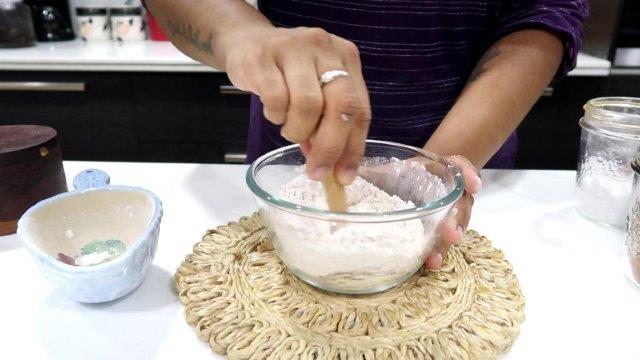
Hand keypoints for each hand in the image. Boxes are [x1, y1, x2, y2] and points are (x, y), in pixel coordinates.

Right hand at [222, 26, 370, 184]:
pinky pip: (276, 99)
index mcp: (346, 57)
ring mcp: (294, 48)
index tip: (344, 176)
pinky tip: (273, 112)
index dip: (354, 147)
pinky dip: (275, 115)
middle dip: (330, 146)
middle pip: (341, 105)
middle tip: (317, 170)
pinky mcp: (264, 56)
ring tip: (289, 129)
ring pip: (308, 104)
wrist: (246, 42)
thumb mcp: (315, 90)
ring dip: (297, 130)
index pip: (360, 108)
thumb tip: (333, 167)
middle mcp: (325, 48)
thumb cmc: (287, 74)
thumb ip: (327, 122)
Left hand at [358, 154, 480, 269]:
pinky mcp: (439, 229)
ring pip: (455, 226)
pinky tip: (429, 263)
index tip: (474, 186)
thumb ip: (374, 170)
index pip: (460, 166)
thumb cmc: (400, 173)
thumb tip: (347, 173)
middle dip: (456, 219)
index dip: (468, 173)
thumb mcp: (389, 167)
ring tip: (435, 258)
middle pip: (460, 203)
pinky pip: (443, 240)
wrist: (409, 181)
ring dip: (445, 243)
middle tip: (451, 235)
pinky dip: (437, 251)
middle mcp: (450, 191)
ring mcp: (448, 211)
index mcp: (440, 169)